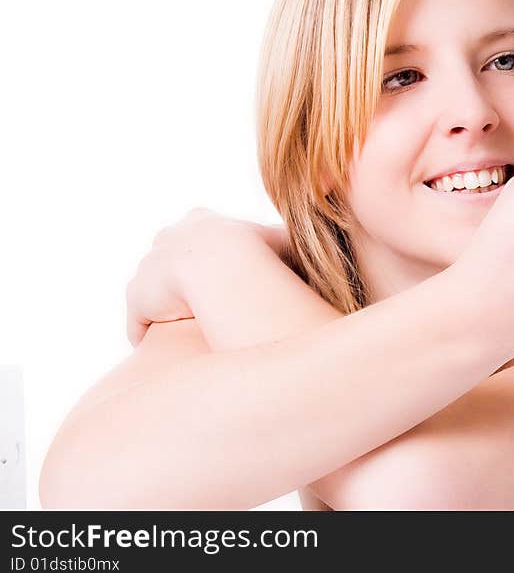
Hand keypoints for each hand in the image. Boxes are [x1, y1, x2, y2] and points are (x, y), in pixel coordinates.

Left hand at [125, 208, 287, 345]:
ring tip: (186, 334)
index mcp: (202, 221)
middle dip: (182, 283)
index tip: (223, 282)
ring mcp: (149, 266)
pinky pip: (140, 321)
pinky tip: (169, 350)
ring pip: (154, 291)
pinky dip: (151, 334)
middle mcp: (169, 238)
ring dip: (167, 311)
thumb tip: (316, 245)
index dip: (212, 261)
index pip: (200, 240)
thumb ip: (286, 244)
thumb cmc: (257, 253)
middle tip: (205, 309)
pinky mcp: (138, 297)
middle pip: (171, 261)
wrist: (220, 266)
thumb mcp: (279, 241)